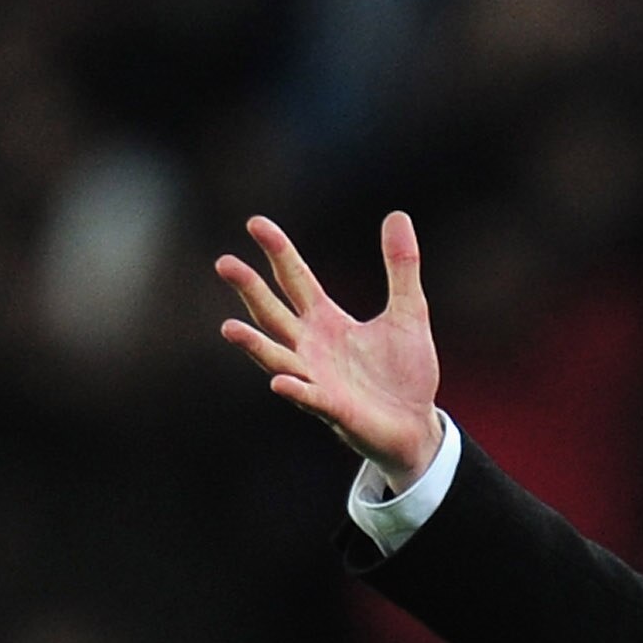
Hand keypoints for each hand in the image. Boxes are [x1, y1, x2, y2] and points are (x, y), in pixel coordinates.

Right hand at [216, 211, 442, 491]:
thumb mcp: (409, 314)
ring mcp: (317, 379)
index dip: (277, 252)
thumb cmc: (405, 374)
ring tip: (229, 328)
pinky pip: (310, 398)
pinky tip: (281, 382)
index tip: (256, 223)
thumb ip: (401, 268)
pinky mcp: (334, 409)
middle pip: (272, 313)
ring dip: (254, 344)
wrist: (417, 426)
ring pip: (278, 357)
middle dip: (250, 290)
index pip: (294, 279)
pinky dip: (295, 389)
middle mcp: (311, 347)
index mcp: (325, 320)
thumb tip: (397, 215)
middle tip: (225, 263)